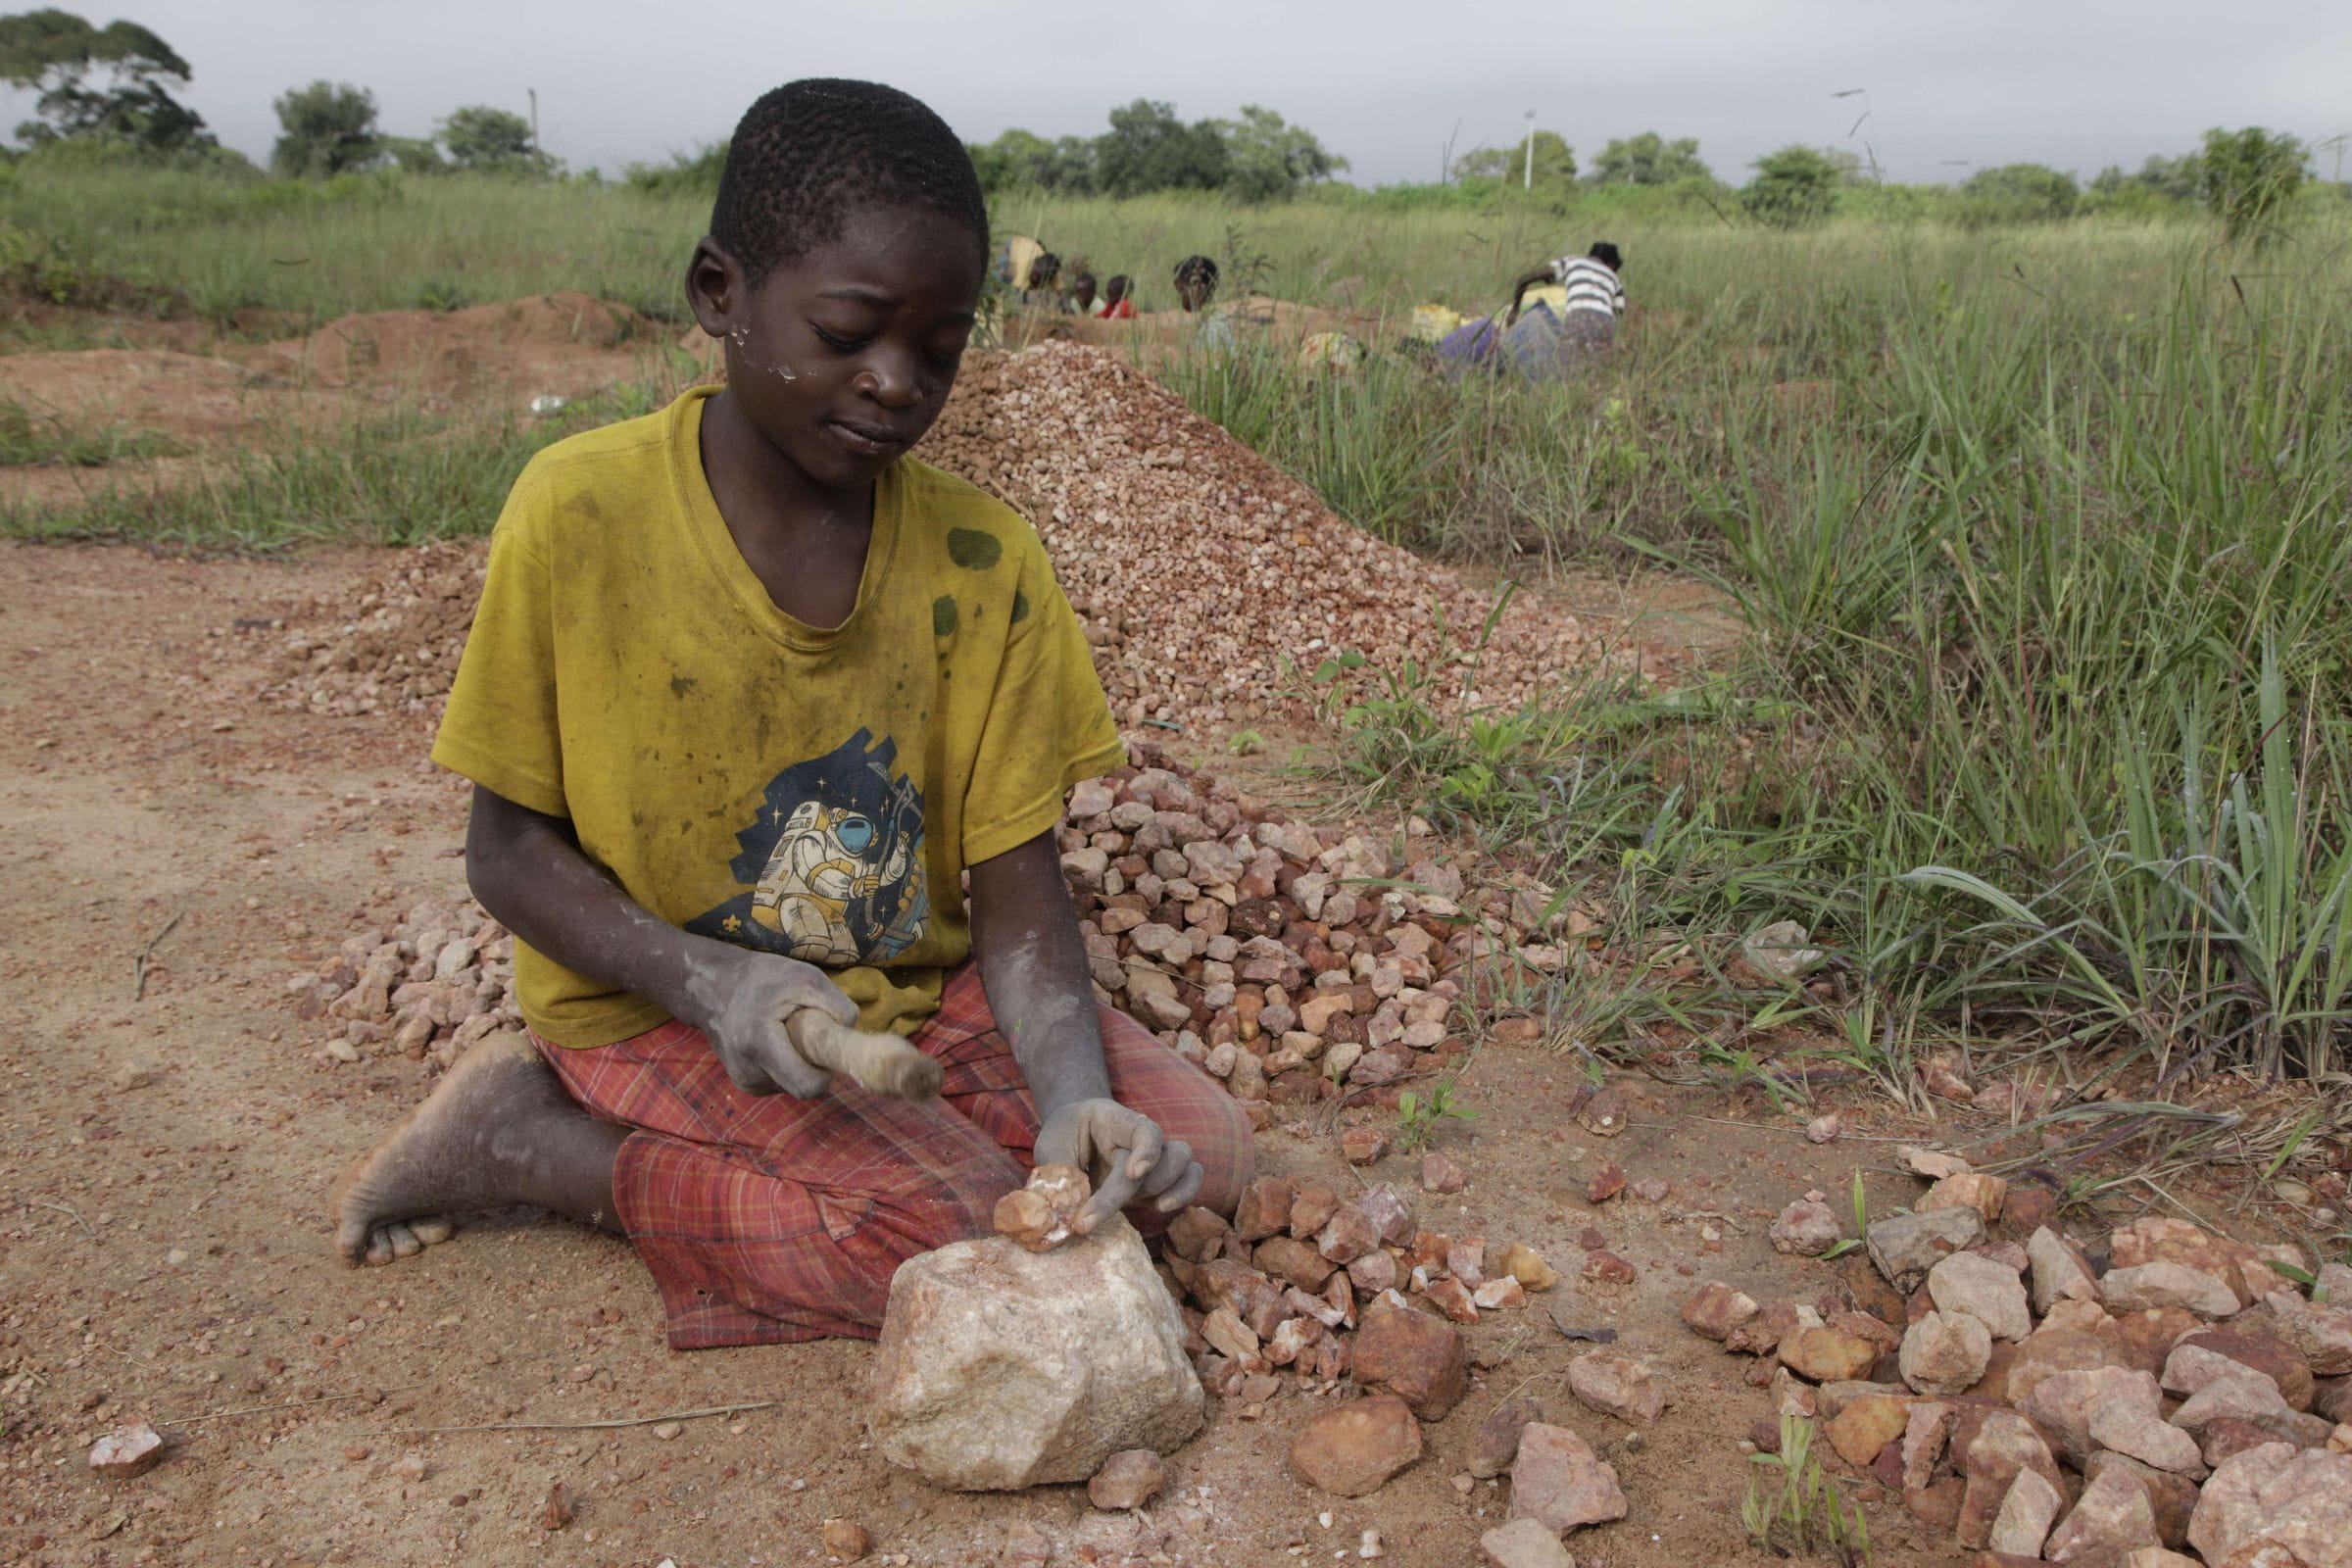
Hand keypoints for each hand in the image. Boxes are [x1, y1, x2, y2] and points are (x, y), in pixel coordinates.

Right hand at [690, 946, 860, 1097]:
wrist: (712, 988)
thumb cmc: (762, 978)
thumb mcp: (806, 978)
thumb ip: (837, 1006)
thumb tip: (852, 1036)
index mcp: (761, 1045)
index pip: (808, 1087)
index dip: (825, 1072)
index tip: (826, 1048)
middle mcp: (749, 1072)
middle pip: (803, 1089)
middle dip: (815, 1069)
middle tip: (812, 1039)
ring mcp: (745, 1082)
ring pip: (792, 1086)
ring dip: (800, 1065)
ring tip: (787, 1034)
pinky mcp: (744, 1084)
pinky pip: (779, 1083)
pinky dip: (786, 1067)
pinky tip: (776, 1043)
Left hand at [1034, 1098, 1203, 1232]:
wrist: (1073, 1132)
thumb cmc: (1064, 1137)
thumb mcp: (1051, 1149)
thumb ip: (1059, 1175)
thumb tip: (1060, 1211)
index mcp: (1114, 1120)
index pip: (1145, 1130)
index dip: (1146, 1152)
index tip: (1132, 1174)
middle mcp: (1141, 1136)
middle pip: (1166, 1156)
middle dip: (1140, 1188)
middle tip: (1093, 1215)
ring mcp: (1154, 1157)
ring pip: (1186, 1166)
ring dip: (1165, 1189)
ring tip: (1136, 1205)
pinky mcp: (1158, 1179)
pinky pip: (1189, 1181)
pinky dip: (1184, 1195)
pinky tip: (1160, 1208)